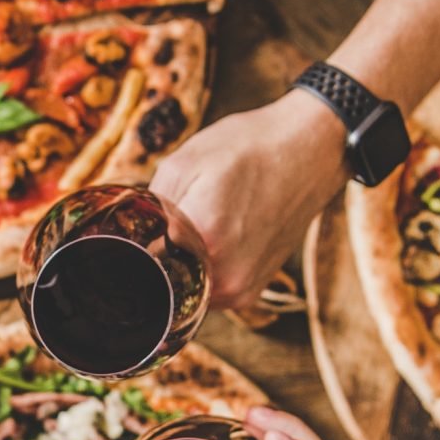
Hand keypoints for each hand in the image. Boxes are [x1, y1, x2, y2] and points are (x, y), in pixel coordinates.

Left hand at [151, 91, 348, 307]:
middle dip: (155, 252)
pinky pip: (206, 287)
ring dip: (179, 261)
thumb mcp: (183, 163)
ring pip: (183, 285)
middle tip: (171, 217)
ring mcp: (240, 289)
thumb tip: (127, 241)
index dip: (131, 242)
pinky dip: (201, 265)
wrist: (311, 149)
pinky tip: (214, 234)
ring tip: (200, 221)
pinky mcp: (251, 291)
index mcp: (203, 239)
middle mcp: (224, 276)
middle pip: (160, 277)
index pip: (139, 261)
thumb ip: (149, 210)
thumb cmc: (249, 147)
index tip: (131, 228)